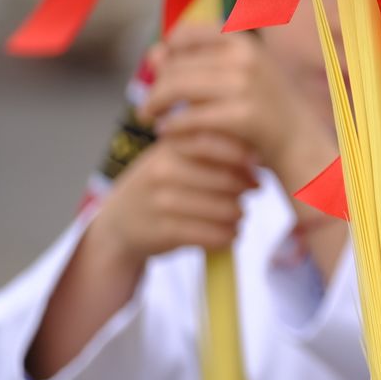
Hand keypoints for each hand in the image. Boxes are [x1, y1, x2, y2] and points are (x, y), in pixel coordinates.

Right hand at [27, 132, 255, 379]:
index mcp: (170, 146)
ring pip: (226, 209)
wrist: (118, 225)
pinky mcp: (164, 231)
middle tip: (250, 193)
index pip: (220, 143)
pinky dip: (228, 236)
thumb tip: (262, 152)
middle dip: (246, 190)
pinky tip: (228, 234)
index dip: (246, 158)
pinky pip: (214, 235)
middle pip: (228, 179)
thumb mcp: (174, 156)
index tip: (255, 168)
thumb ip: (211, 148)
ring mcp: (162, 201)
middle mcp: (163, 170)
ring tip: (237, 216)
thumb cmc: (160, 187)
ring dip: (239, 216)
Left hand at [139, 23, 331, 191]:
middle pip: (176, 64)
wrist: (300, 144)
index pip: (186, 34)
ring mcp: (245, 86)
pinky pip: (189, 117)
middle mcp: (245, 57)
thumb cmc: (264, 109)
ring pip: (177, 87)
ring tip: (148, 117)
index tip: (159, 73)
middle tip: (147, 107)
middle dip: (156, 86)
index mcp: (244, 42)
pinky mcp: (242, 116)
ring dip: (154, 103)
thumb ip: (196, 63)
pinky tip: (165, 133)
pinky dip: (172, 126)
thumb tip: (152, 53)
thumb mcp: (237, 77)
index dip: (166, 52)